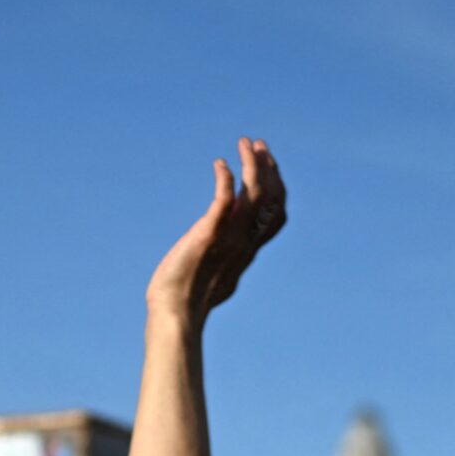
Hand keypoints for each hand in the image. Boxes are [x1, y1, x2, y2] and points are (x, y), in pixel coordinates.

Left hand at [146, 137, 284, 324]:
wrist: (176, 312)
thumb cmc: (189, 297)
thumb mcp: (219, 272)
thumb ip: (229, 252)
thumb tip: (230, 243)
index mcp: (249, 249)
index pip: (278, 214)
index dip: (278, 186)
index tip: (267, 165)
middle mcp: (245, 241)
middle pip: (273, 198)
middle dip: (269, 167)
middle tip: (257, 145)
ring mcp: (229, 238)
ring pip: (255, 193)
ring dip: (252, 163)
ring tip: (244, 143)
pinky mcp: (207, 235)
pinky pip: (223, 200)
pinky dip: (225, 178)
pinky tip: (219, 164)